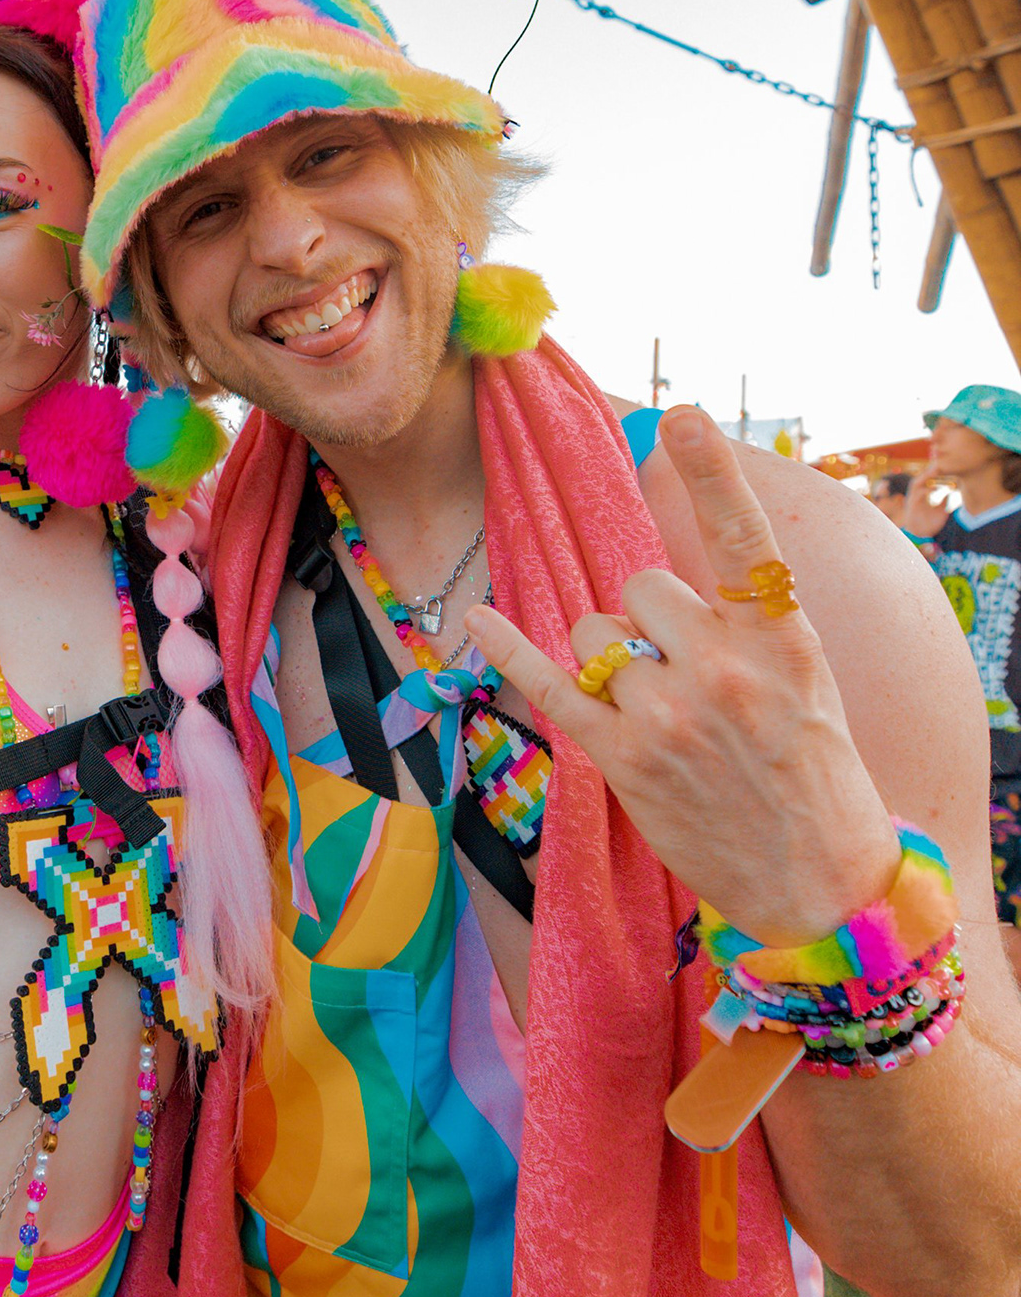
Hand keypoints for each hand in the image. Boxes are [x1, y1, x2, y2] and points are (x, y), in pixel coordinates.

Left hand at [466, 407, 899, 947]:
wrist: (818, 880)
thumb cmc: (811, 769)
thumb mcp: (804, 679)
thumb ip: (745, 620)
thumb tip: (664, 573)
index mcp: (782, 639)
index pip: (744, 539)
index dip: (713, 474)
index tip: (681, 417)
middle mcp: (724, 669)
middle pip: (640, 587)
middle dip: (648, 618)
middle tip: (685, 672)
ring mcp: (668, 714)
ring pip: (597, 632)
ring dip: (613, 659)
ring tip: (660, 711)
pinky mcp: (623, 759)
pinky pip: (550, 684)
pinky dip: (510, 650)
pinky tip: (478, 620)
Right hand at [900, 467, 951, 539]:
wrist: (922, 537)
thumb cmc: (930, 524)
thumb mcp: (941, 511)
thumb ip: (944, 501)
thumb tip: (950, 492)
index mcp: (923, 494)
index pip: (929, 479)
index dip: (936, 472)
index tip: (946, 467)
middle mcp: (916, 494)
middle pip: (922, 477)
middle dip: (930, 470)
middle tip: (940, 462)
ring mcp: (913, 499)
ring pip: (917, 482)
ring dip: (926, 476)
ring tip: (935, 470)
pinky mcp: (911, 505)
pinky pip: (917, 494)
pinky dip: (925, 490)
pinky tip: (933, 488)